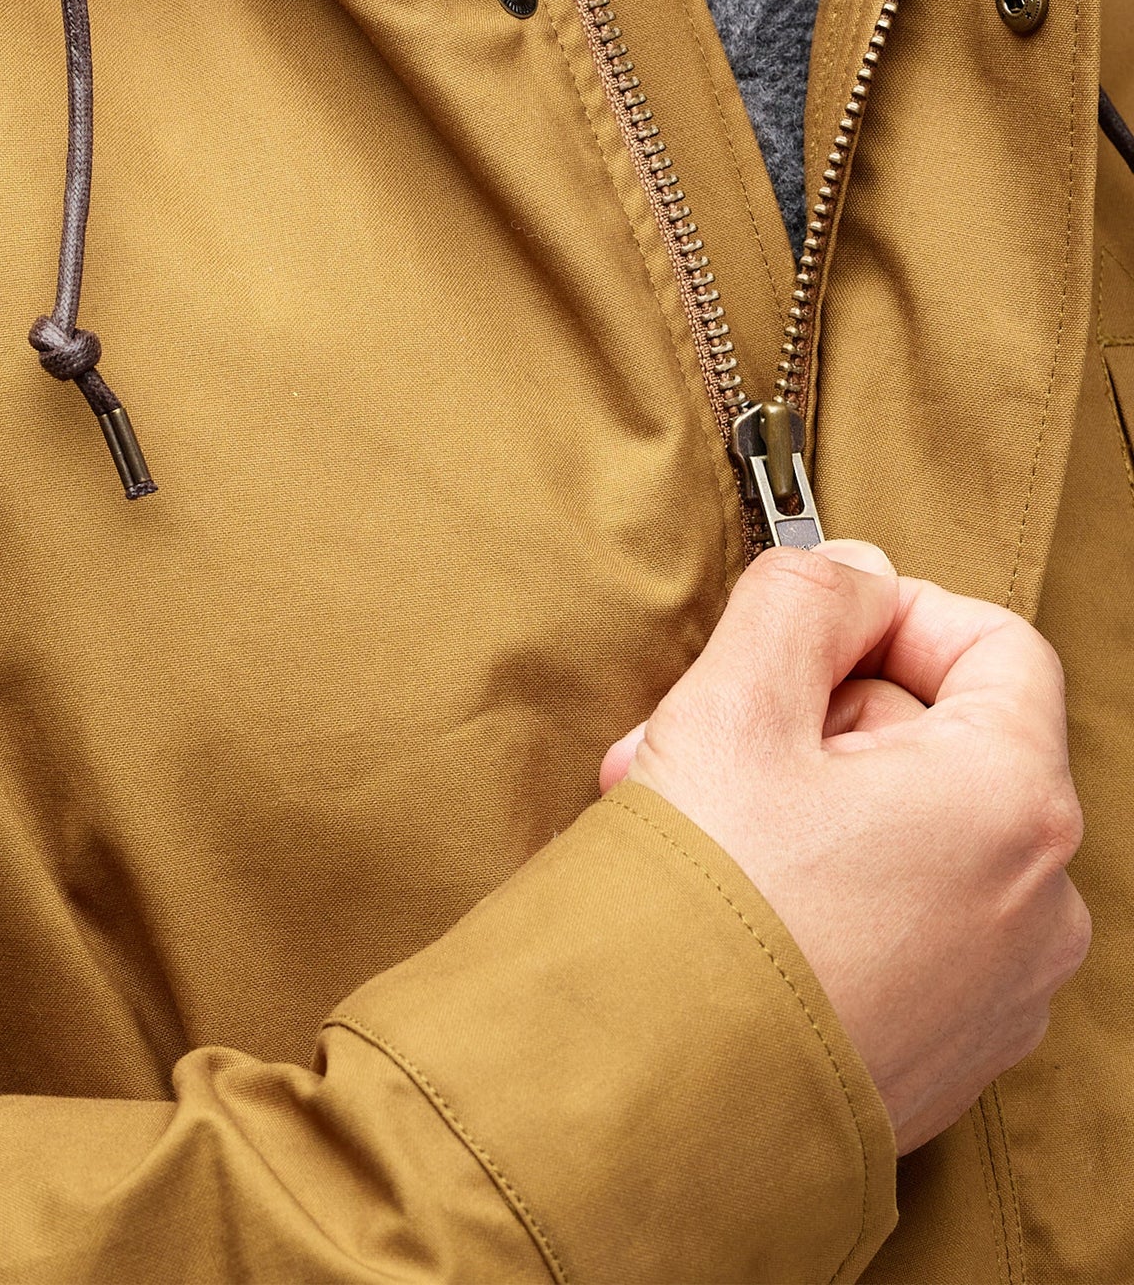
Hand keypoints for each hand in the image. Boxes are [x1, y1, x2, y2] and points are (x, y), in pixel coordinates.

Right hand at [600, 542, 1089, 1154]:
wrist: (654, 1121)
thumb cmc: (703, 915)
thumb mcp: (734, 707)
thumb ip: (803, 600)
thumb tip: (849, 570)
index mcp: (1010, 800)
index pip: (995, 644)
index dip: (892, 613)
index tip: (804, 632)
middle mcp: (1037, 902)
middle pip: (940, 739)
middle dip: (811, 718)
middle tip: (698, 737)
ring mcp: (999, 989)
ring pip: (911, 831)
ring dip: (801, 802)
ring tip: (688, 822)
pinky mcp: (949, 1049)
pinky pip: (904, 921)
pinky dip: (826, 888)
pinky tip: (727, 901)